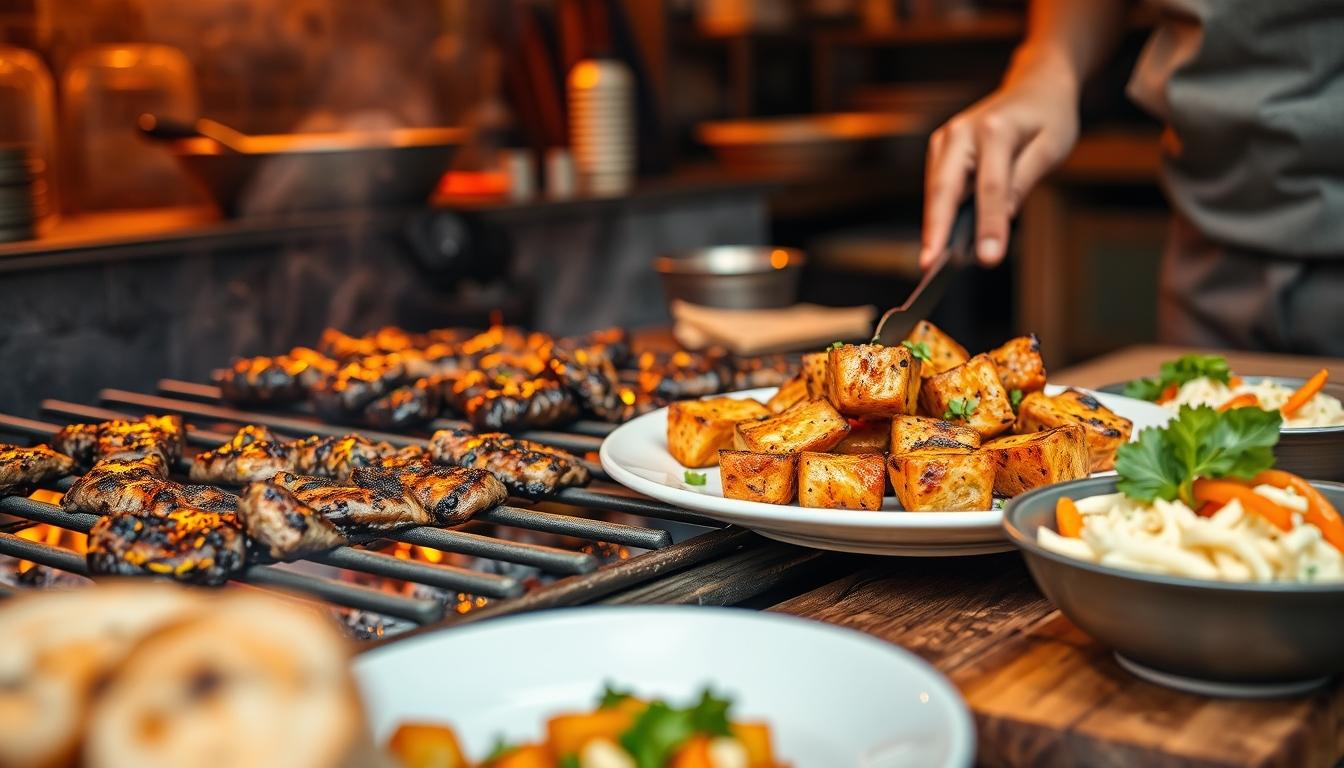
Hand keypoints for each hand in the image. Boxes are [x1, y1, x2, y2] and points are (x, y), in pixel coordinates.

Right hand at [919, 65, 1079, 268]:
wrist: (1035, 86)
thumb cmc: (1048, 116)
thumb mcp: (1051, 148)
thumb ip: (1023, 183)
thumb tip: (1000, 221)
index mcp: (994, 129)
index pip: (990, 187)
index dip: (988, 225)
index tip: (987, 258)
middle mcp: (961, 131)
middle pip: (944, 188)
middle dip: (936, 229)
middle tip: (930, 266)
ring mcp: (946, 139)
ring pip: (935, 190)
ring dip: (933, 225)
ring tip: (932, 261)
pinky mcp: (941, 150)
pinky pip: (938, 187)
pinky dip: (938, 213)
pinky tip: (941, 239)